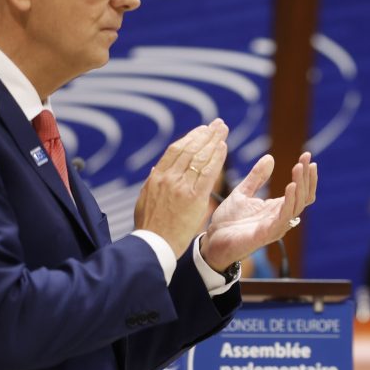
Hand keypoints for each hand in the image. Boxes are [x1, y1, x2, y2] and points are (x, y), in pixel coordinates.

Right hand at [134, 120, 227, 257]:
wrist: (153, 245)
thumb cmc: (150, 226)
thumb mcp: (145, 199)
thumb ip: (153, 182)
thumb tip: (157, 168)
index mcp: (157, 177)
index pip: (175, 150)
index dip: (190, 138)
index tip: (201, 130)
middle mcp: (169, 178)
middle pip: (190, 149)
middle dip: (205, 134)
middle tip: (217, 124)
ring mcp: (181, 187)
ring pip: (200, 157)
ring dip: (213, 140)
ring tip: (223, 129)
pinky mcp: (194, 198)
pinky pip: (208, 173)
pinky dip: (216, 158)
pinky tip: (224, 147)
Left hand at [200, 152, 317, 271]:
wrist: (213, 240)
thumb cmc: (228, 221)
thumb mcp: (242, 193)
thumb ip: (257, 177)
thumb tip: (270, 158)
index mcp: (277, 208)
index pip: (300, 191)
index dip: (306, 174)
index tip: (306, 155)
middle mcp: (281, 217)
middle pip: (304, 197)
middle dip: (307, 177)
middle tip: (306, 158)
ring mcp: (276, 226)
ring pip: (298, 205)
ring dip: (300, 185)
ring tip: (298, 167)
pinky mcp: (267, 233)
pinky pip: (284, 217)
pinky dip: (290, 201)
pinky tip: (291, 186)